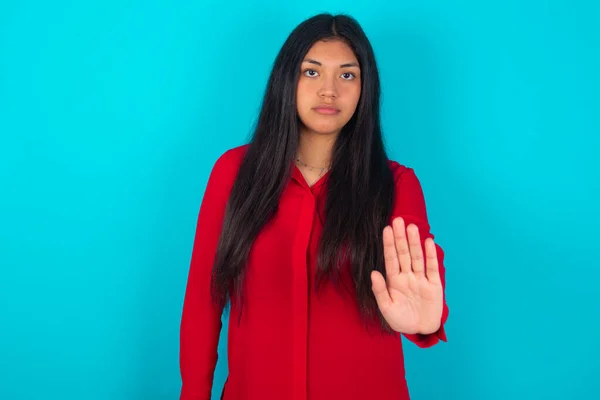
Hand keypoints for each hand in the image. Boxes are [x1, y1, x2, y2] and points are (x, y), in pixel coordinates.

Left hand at [371, 217, 443, 334]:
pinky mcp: (434, 285)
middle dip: (400, 238)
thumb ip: (380, 291)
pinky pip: (431, 268)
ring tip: (411, 227)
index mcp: (394, 281)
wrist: (420, 331)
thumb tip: (374, 273)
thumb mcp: (386, 308)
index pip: (391, 259)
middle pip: (403, 254)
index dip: (388, 244)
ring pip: (417, 257)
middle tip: (398, 220)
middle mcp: (407, 276)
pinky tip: (428, 242)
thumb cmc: (401, 320)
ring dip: (414, 243)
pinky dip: (430, 255)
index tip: (386, 229)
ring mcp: (420, 279)